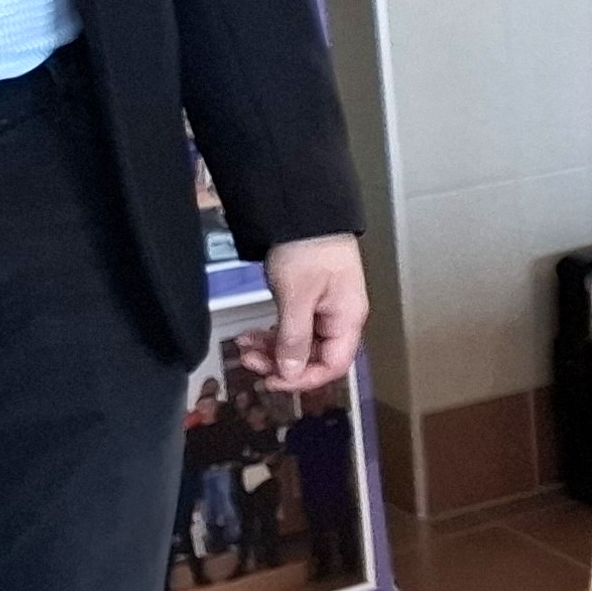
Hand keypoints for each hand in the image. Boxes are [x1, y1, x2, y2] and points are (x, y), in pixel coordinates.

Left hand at [234, 235, 366, 393]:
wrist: (303, 211)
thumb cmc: (306, 249)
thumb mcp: (296, 297)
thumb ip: (294, 339)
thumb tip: (290, 373)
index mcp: (347, 318)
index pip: (333, 365)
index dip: (303, 379)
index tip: (272, 380)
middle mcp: (340, 317)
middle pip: (314, 357)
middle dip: (281, 363)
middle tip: (249, 361)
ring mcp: (324, 308)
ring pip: (300, 344)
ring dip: (272, 350)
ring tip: (244, 346)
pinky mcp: (309, 299)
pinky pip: (293, 328)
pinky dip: (273, 334)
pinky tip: (251, 334)